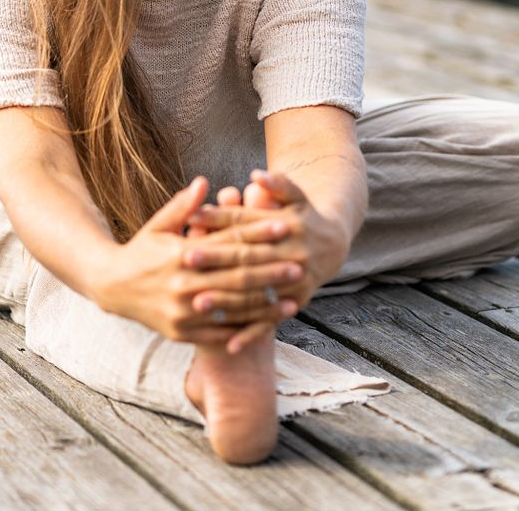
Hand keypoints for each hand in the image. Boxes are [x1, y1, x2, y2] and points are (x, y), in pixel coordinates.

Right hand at [95, 176, 300, 346]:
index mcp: (180, 254)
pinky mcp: (183, 333)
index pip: (227, 242)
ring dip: (266, 303)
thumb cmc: (141, 250)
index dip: (257, 233)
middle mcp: (183, 284)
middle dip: (270, 271)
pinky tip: (268, 322)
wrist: (111, 288)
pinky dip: (246, 328)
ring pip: (233, 308)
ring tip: (293, 295)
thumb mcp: (158, 224)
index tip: (283, 225)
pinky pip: (221, 333)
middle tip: (299, 264)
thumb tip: (205, 182)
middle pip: (236, 277)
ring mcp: (183, 312)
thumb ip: (184, 206)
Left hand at [184, 170, 352, 351]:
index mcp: (286, 225)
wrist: (333, 245)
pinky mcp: (296, 302)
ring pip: (256, 293)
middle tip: (185, 260)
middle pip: (248, 257)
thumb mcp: (296, 195)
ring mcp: (295, 281)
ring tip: (197, 303)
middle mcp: (291, 254)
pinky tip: (228, 345)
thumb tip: (257, 174)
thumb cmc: (303, 216)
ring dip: (228, 300)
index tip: (193, 218)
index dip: (219, 218)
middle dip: (217, 259)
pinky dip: (250, 333)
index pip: (246, 222)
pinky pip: (270, 321)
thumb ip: (278, 184)